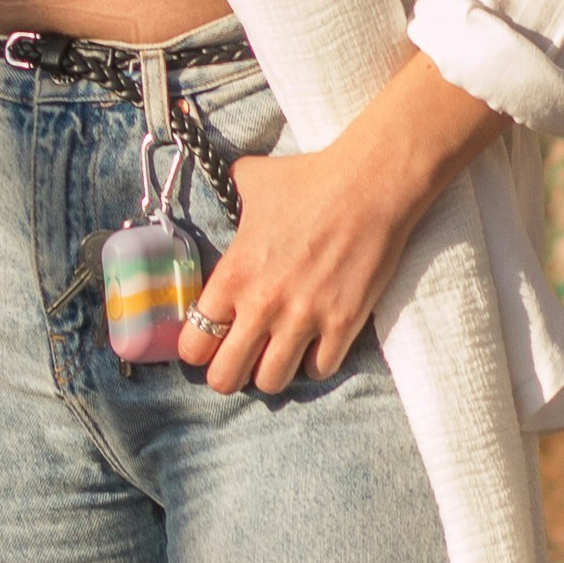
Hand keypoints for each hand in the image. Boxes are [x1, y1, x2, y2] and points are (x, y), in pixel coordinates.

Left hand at [177, 51, 500, 394]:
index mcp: (232, 276)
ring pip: (270, 382)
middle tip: (239, 360)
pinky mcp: (342, 325)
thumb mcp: (252, 180)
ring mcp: (303, 319)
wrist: (370, 185)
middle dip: (227, 374)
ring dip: (270, 372)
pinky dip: (314, 363)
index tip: (209, 342)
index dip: (198, 349)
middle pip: (225, 378)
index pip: (193, 344)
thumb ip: (229, 192)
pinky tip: (315, 345)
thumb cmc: (309, 180)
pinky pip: (318, 370)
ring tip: (276, 355)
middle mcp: (261, 305)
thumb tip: (221, 180)